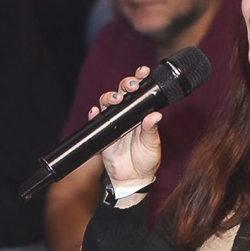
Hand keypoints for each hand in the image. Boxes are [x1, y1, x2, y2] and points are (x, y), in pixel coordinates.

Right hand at [94, 66, 163, 185]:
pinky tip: (96, 111)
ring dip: (110, 97)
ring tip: (117, 100)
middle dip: (125, 85)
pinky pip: (95, 121)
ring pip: (107, 102)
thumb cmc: (146, 160)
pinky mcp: (103, 133)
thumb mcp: (152, 144)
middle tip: (131, 86)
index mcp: (141, 113)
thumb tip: (156, 115)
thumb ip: (151, 130)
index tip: (143, 72)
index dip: (140, 79)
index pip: (140, 92)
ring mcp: (114, 123)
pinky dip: (94, 114)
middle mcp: (127, 114)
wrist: (133, 178)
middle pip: (121, 92)